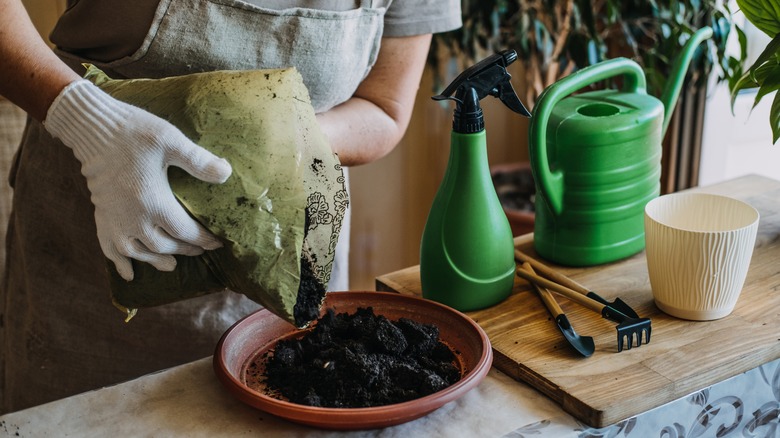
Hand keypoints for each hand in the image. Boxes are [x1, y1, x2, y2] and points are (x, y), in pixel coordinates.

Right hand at [44, 80, 231, 280]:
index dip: (204, 240)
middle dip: (184, 249)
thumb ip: (199, 161)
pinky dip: (120, 263)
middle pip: (164, 246)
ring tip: (171, 266)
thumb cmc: (135, 133)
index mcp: (154, 203)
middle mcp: (133, 219)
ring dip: (156, 261)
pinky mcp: (101, 216)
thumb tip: (227, 173)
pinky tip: (128, 274)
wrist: (94, 130)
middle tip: (199, 250)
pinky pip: (109, 248)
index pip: (185, 232)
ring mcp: (115, 221)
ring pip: (138, 252)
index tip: (218, 243)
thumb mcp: (171, 141)